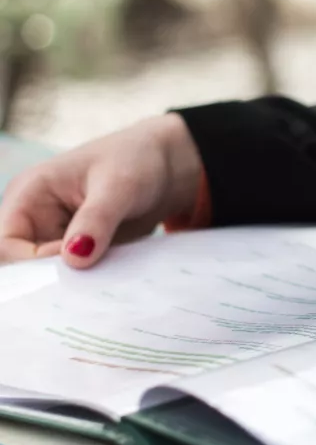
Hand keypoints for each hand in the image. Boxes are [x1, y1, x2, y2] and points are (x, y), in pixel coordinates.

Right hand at [0, 114, 201, 267]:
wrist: (169, 166)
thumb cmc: (137, 160)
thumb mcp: (119, 186)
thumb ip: (96, 220)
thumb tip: (74, 258)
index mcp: (27, 195)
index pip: (5, 245)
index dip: (31, 262)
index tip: (75, 262)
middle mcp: (34, 219)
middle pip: (23, 268)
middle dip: (53, 279)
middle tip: (93, 280)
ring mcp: (55, 237)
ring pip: (50, 277)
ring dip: (75, 284)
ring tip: (106, 278)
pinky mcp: (80, 251)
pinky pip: (76, 277)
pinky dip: (92, 282)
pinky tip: (112, 279)